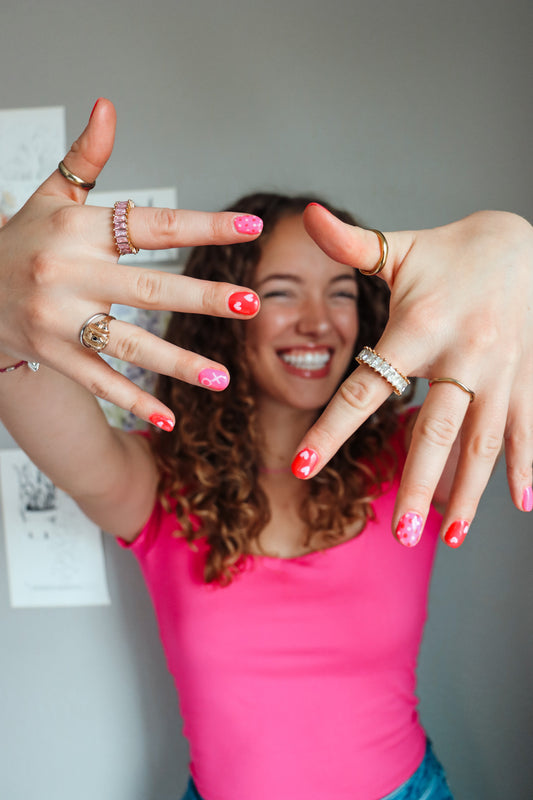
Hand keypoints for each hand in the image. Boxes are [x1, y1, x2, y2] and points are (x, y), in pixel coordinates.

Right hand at [0, 99, 262, 428]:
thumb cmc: (22, 239)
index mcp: (79, 229)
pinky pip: (100, 380)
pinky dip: (133, 399)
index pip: (152, 225)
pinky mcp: (54, 354)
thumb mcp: (51, 196)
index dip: (203, 226)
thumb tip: (108, 106)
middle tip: (250, 303)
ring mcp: (60, 320)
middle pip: (149, 287)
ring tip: (223, 377)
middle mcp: (69, 273)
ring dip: (179, 363)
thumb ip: (86, 157)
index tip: (250, 230)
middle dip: (203, 297)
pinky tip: (169, 417)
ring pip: (129, 344)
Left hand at [292, 203, 532, 542]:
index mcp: (419, 328)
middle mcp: (462, 355)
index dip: (332, 428)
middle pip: (434, 430)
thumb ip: (350, 243)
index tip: (301, 465)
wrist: (522, 241)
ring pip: (482, 442)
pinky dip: (526, 467)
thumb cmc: (449, 252)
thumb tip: (305, 215)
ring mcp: (501, 371)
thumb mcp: (400, 249)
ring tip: (447, 538)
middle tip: (397, 534)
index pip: (365, 387)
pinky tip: (523, 506)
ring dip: (466, 492)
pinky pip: (527, 428)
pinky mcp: (528, 378)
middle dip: (416, 485)